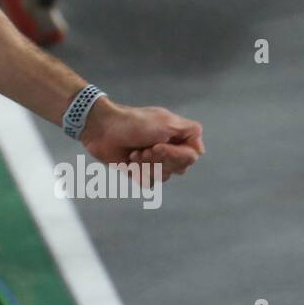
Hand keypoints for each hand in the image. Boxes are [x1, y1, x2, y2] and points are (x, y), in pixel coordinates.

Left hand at [79, 98, 204, 183]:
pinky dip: (138, 173)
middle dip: (159, 159)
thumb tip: (201, 151)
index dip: (175, 154)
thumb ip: (190, 132)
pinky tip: (129, 161)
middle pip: (179, 168)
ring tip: (134, 153)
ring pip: (164, 176)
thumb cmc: (134, 123)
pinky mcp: (140, 172)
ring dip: (146, 165)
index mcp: (178, 137)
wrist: (103, 130)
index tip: (157, 144)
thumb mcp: (166, 121)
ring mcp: (155, 162)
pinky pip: (149, 183)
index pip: (191, 157)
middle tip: (144, 147)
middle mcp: (169, 150)